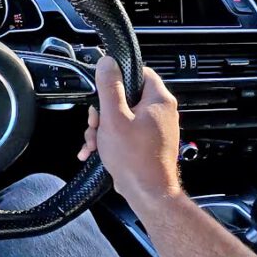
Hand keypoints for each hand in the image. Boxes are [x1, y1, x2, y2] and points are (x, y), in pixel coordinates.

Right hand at [78, 58, 181, 201]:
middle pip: (126, 97)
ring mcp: (155, 128)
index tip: (103, 87)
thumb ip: (110, 87)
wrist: (147, 193)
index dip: (118, 77)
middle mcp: (161, 112)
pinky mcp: (148, 143)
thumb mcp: (114, 117)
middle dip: (104, 111)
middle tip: (96, 123)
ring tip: (94, 142)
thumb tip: (107, 63)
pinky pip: (126, 132)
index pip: (140, 72)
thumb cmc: (135, 159)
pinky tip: (97, 150)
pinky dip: (111, 138)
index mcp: (158, 100)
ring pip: (123, 116)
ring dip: (104, 127)